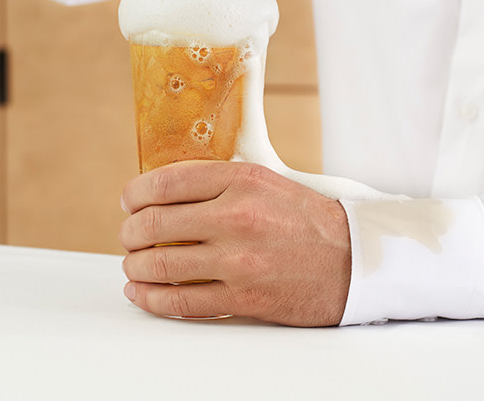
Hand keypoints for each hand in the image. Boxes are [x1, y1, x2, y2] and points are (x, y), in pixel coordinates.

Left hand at [119, 161, 351, 326]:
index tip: (129, 202)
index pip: (167, 182)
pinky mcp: (243, 298)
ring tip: (134, 267)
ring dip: (136, 267)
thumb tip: (162, 193)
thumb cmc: (309, 222)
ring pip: (160, 265)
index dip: (136, 194)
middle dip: (130, 233)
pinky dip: (152, 299)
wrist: (354, 262)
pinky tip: (143, 294)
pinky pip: (181, 301)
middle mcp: (238, 217)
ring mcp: (238, 261)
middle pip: (155, 224)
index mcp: (243, 181)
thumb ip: (218, 183)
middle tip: (129, 237)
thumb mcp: (267, 183)